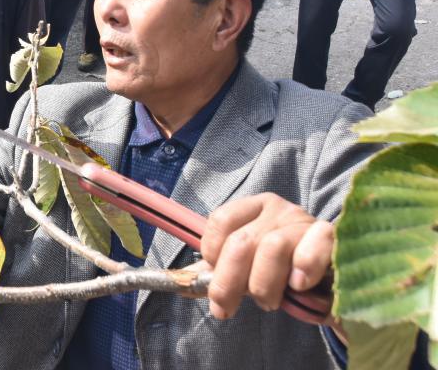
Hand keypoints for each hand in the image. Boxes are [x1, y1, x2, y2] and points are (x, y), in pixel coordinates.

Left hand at [200, 193, 333, 320]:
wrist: (333, 277)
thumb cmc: (283, 270)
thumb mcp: (249, 266)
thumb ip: (221, 271)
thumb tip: (184, 287)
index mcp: (252, 208)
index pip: (221, 220)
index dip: (212, 253)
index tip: (215, 279)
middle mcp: (277, 209)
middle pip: (241, 242)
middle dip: (228, 283)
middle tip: (227, 309)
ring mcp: (304, 221)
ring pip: (272, 247)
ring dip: (264, 285)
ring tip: (268, 302)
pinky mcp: (331, 237)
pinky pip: (315, 246)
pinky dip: (303, 267)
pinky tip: (298, 285)